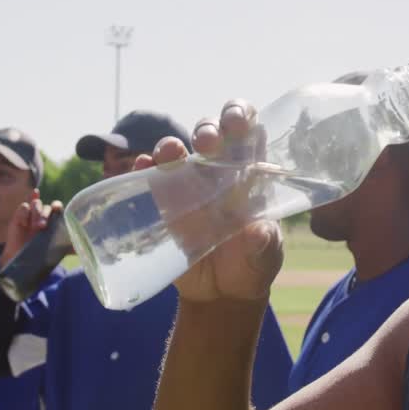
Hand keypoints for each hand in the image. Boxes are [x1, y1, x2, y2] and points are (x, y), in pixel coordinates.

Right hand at [0, 190, 64, 267]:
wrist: (23, 260)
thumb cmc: (41, 252)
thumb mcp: (57, 250)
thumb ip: (68, 248)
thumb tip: (81, 250)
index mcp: (53, 220)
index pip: (57, 207)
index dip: (57, 206)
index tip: (57, 209)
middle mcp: (43, 215)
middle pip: (47, 207)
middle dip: (45, 214)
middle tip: (42, 227)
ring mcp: (31, 214)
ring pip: (36, 204)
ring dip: (36, 213)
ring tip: (35, 227)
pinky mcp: (19, 216)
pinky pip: (23, 207)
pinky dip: (25, 213)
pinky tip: (24, 223)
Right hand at [134, 100, 283, 303]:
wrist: (220, 294)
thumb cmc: (252, 266)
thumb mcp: (265, 256)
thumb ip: (264, 245)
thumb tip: (258, 233)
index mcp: (249, 174)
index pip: (248, 130)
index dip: (241, 115)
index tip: (237, 122)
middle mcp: (218, 171)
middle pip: (210, 132)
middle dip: (206, 128)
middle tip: (206, 144)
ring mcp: (188, 185)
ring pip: (176, 150)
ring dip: (171, 145)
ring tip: (169, 153)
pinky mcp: (165, 203)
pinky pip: (151, 177)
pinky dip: (144, 168)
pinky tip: (143, 166)